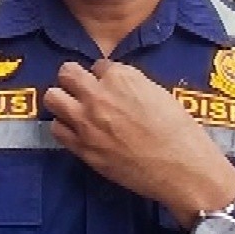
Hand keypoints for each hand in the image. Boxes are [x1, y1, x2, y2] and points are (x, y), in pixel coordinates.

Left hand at [44, 60, 234, 227]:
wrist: (182, 168)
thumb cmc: (179, 130)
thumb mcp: (158, 94)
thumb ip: (132, 85)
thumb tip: (118, 87)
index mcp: (121, 77)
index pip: (98, 64)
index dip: (104, 76)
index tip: (110, 86)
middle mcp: (98, 95)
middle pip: (66, 73)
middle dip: (73, 79)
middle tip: (82, 90)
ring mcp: (86, 122)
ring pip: (52, 98)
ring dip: (63, 100)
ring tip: (74, 109)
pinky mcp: (82, 148)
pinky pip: (56, 129)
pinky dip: (64, 127)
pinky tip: (77, 132)